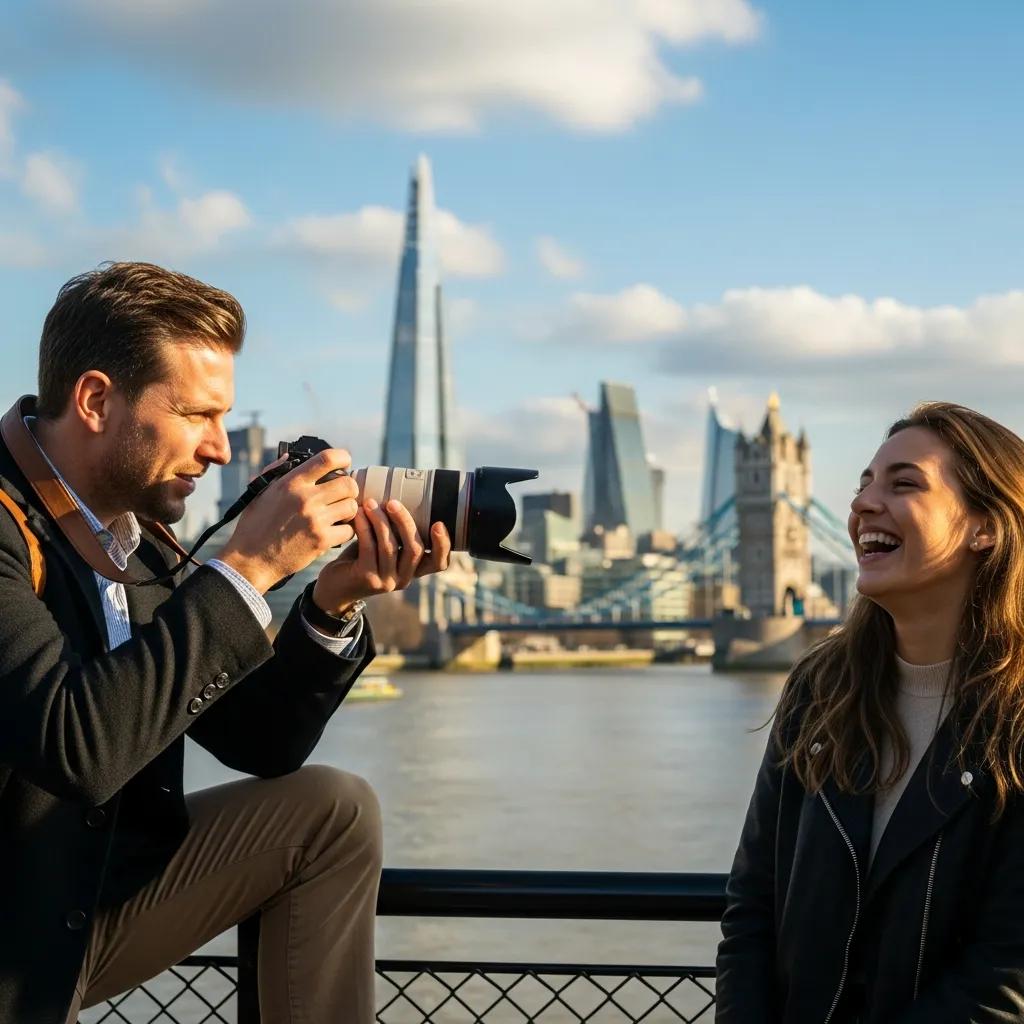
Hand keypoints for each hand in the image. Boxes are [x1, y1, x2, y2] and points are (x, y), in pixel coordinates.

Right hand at [215, 449, 359, 591]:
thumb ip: (276, 472)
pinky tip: (335, 531)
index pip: (327, 458)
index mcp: (291, 483)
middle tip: (343, 495)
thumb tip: (290, 456)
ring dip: (349, 510)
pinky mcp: (322, 540)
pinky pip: (349, 530)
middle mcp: (305, 498)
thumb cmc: (254, 526)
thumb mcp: (261, 493)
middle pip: (348, 484)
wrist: (251, 560)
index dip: (343, 457)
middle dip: (350, 488)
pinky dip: (345, 531)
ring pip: (352, 506)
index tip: (345, 462)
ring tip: (338, 514)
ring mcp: (315, 520)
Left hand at [311, 498, 452, 613]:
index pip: (439, 563)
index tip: (438, 523)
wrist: (334, 588)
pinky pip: (369, 547)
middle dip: (405, 522)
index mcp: (413, 571)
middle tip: (393, 502)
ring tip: (370, 503)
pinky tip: (359, 514)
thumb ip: (395, 534)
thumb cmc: (360, 560)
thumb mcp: (383, 548)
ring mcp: (386, 581)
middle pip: (414, 549)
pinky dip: (365, 527)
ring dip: (381, 521)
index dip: (443, 544)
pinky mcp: (367, 578)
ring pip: (390, 546)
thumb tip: (399, 497)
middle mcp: (404, 579)